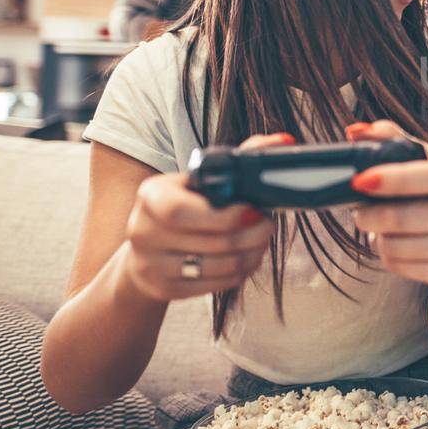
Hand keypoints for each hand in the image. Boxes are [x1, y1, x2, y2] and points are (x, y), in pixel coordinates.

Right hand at [118, 132, 286, 301]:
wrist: (147, 249)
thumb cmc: (184, 205)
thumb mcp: (201, 180)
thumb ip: (242, 157)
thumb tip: (284, 140)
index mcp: (151, 196)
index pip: (181, 211)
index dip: (225, 216)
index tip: (255, 210)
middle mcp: (143, 230)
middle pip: (212, 242)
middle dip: (252, 235)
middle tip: (268, 225)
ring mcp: (150, 264)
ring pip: (218, 267)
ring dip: (251, 254)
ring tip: (261, 241)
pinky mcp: (163, 288)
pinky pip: (215, 284)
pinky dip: (239, 272)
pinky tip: (247, 258)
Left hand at [346, 121, 427, 293]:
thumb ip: (395, 142)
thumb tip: (356, 132)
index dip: (395, 179)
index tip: (361, 179)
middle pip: (402, 218)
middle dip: (369, 215)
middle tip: (360, 211)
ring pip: (395, 246)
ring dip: (378, 238)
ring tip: (381, 230)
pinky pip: (400, 266)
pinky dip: (388, 256)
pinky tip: (396, 247)